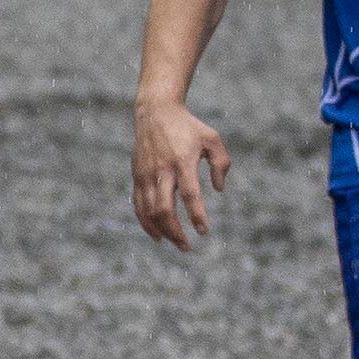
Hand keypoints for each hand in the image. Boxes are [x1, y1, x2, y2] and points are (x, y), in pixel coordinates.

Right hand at [131, 98, 229, 249]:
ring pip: (149, 210)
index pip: (189, 195)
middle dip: (175, 231)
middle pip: (165, 208)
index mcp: (182, 162)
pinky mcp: (137, 176)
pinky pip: (138, 205)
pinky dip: (146, 223)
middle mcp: (162, 170)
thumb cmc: (188, 127)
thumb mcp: (213, 139)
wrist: (155, 112)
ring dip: (162, 230)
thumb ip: (221, 163)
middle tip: (187, 246)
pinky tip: (157, 235)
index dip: (197, 216)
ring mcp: (146, 174)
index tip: (204, 231)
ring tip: (175, 243)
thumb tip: (219, 189)